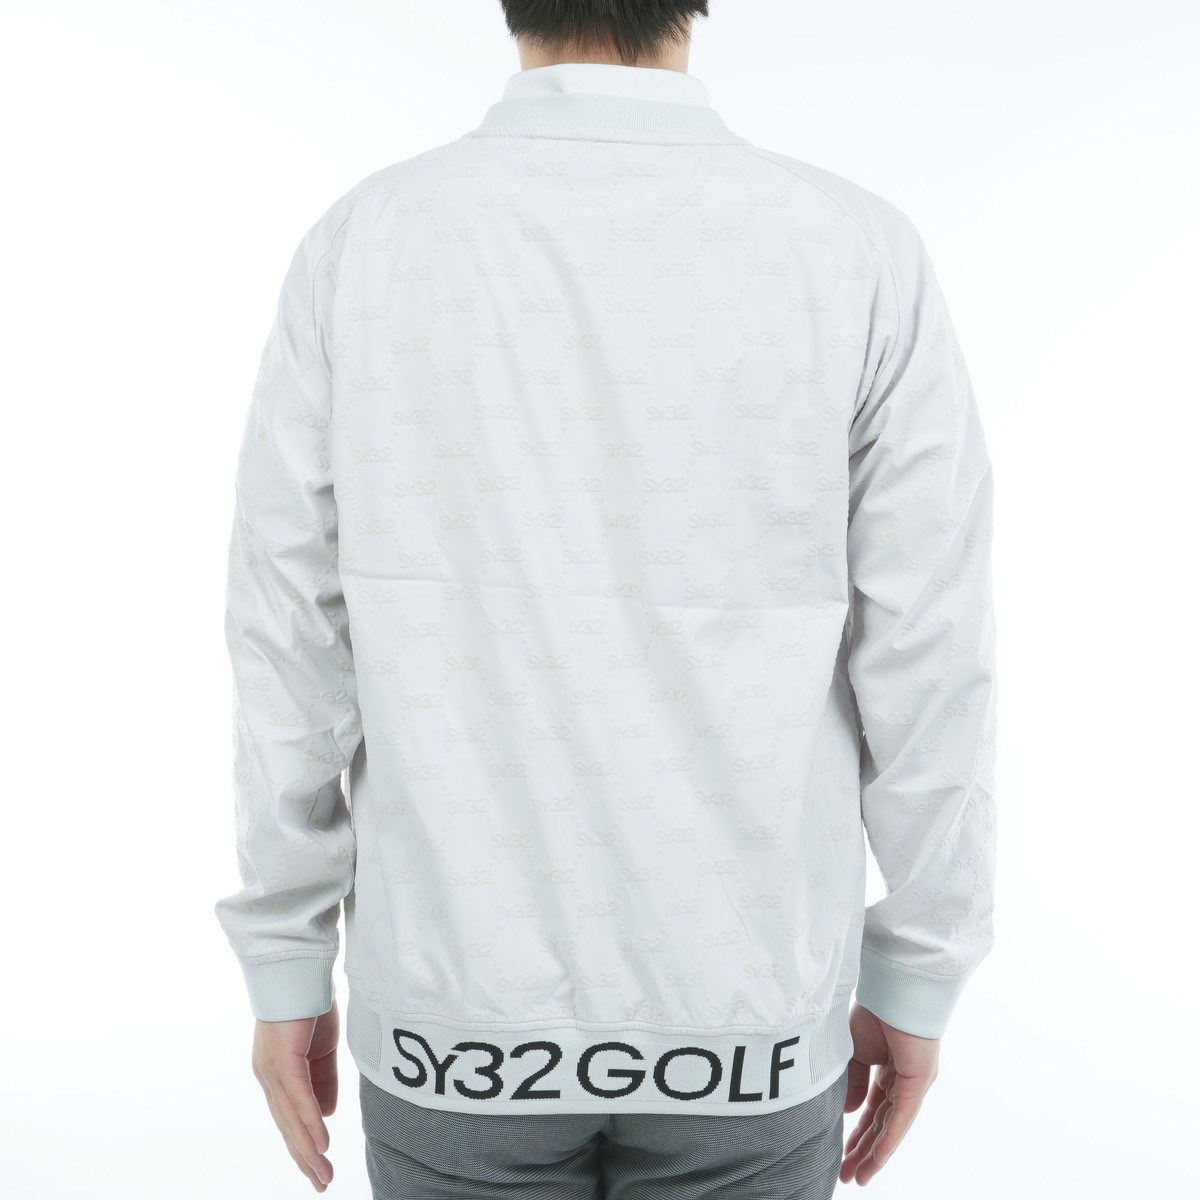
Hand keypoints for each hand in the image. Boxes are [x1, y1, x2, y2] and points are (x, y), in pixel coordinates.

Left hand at [251, 997, 340, 1191]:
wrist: (299, 971)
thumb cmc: (308, 1005)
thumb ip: (323, 1081)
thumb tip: (327, 1114)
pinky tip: (321, 1141)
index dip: (304, 1145)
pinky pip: (298, 1096)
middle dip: (306, 1158)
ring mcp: (273, 1070)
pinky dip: (309, 1120)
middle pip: (288, 1126)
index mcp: (277, 1075)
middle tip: (322, 1183)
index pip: (289, 1119)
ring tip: (323, 1173)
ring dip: (309, 1149)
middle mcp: (269, 1077)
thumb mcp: (321, 1049)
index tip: (318, 1169)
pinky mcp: (284, 1059)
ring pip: (291, 1118)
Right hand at [839, 1000, 939, 1186]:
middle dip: (862, 1150)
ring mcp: (912, 1084)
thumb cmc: (874, 1010)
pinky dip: (888, 1141)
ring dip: (874, 1154)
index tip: (841, 1153)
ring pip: (891, 1128)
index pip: (872, 1110)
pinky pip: (901, 1119)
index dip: (856, 1132)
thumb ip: (852, 1082)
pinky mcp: (917, 1083)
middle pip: (880, 1125)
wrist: (892, 988)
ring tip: (857, 1177)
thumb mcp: (854, 1051)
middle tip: (846, 1174)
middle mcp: (903, 1082)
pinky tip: (877, 1161)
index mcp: (888, 1070)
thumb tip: (849, 1112)